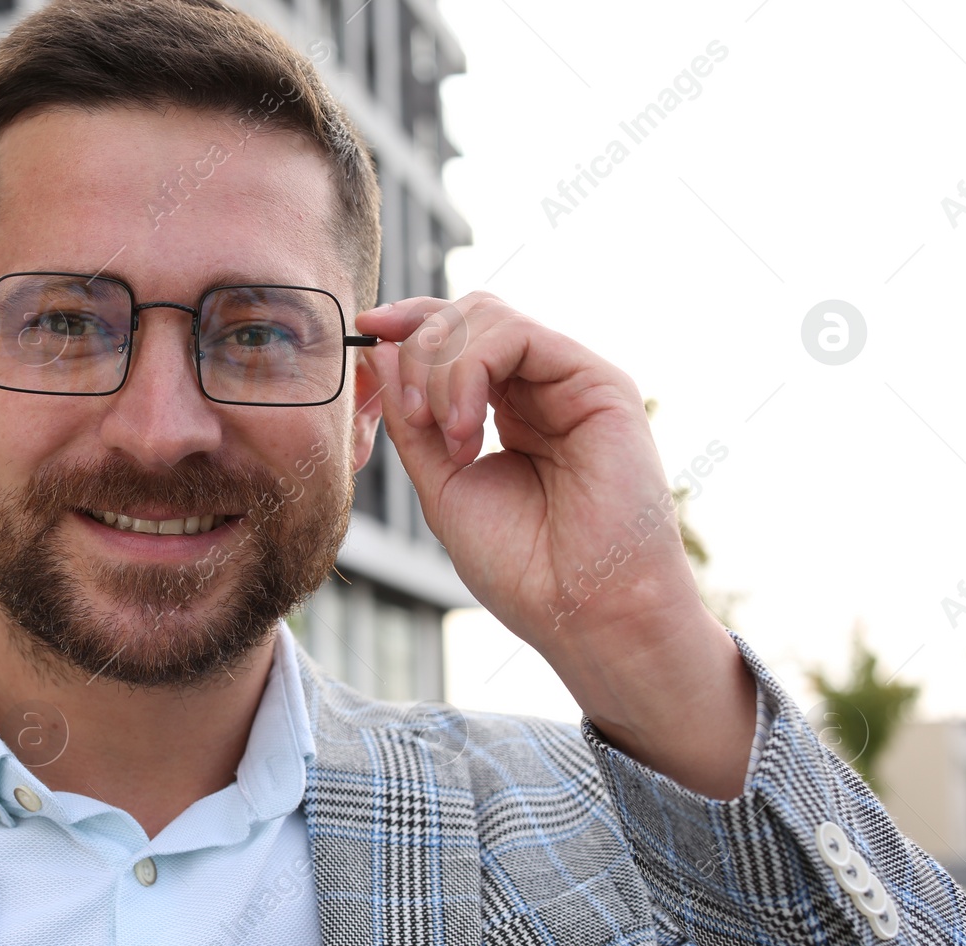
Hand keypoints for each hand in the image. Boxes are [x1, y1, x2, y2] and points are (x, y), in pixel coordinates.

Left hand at [357, 293, 756, 798]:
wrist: (583, 611)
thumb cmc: (523, 567)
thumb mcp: (443, 485)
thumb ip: (412, 420)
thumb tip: (382, 347)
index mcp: (508, 410)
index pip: (456, 336)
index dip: (408, 323)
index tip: (366, 332)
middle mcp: (542, 387)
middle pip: (465, 314)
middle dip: (417, 348)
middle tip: (410, 415)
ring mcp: (570, 381)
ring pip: (487, 315)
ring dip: (441, 367)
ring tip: (446, 437)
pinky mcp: (599, 381)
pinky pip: (517, 333)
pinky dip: (471, 370)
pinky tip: (466, 430)